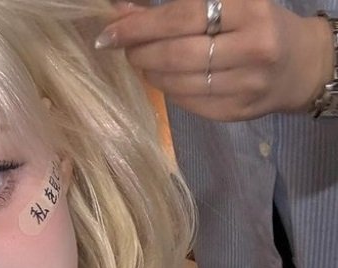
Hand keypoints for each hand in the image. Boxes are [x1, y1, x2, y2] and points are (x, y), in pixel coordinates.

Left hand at [95, 0, 334, 120]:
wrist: (301, 65)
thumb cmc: (256, 25)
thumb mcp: (225, 4)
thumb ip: (174, 8)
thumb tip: (120, 11)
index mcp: (248, 10)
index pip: (182, 16)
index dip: (140, 25)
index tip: (110, 31)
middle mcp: (251, 47)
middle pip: (177, 54)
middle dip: (141, 51)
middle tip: (125, 48)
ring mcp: (246, 84)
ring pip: (180, 83)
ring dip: (150, 72)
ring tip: (142, 62)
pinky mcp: (237, 112)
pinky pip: (189, 103)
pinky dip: (168, 90)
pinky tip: (164, 79)